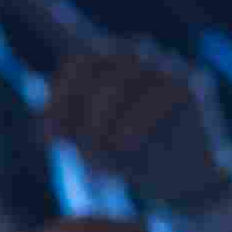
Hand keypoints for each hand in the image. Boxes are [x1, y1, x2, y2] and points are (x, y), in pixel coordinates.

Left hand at [45, 37, 231, 231]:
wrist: (182, 178)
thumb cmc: (127, 153)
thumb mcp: (87, 139)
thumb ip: (66, 124)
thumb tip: (40, 126)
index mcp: (109, 59)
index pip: (77, 64)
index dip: (58, 99)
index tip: (49, 140)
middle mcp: (137, 52)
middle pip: (94, 66)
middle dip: (75, 112)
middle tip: (69, 148)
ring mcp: (166, 63)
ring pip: (120, 80)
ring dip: (100, 121)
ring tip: (95, 157)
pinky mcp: (190, 83)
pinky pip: (157, 94)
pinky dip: (134, 122)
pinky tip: (124, 146)